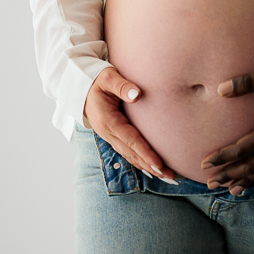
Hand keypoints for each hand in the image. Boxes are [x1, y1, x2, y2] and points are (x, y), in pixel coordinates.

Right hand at [83, 67, 175, 181]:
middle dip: (151, 166)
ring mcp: (110, 136)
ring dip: (147, 167)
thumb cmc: (98, 80)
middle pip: (132, 153)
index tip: (159, 164)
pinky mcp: (113, 136)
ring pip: (130, 156)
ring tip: (166, 175)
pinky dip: (140, 161)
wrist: (82, 88)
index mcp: (108, 121)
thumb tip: (137, 95)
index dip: (145, 153)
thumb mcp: (108, 78)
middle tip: (171, 175)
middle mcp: (108, 133)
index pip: (130, 140)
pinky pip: (127, 152)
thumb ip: (122, 86)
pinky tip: (151, 168)